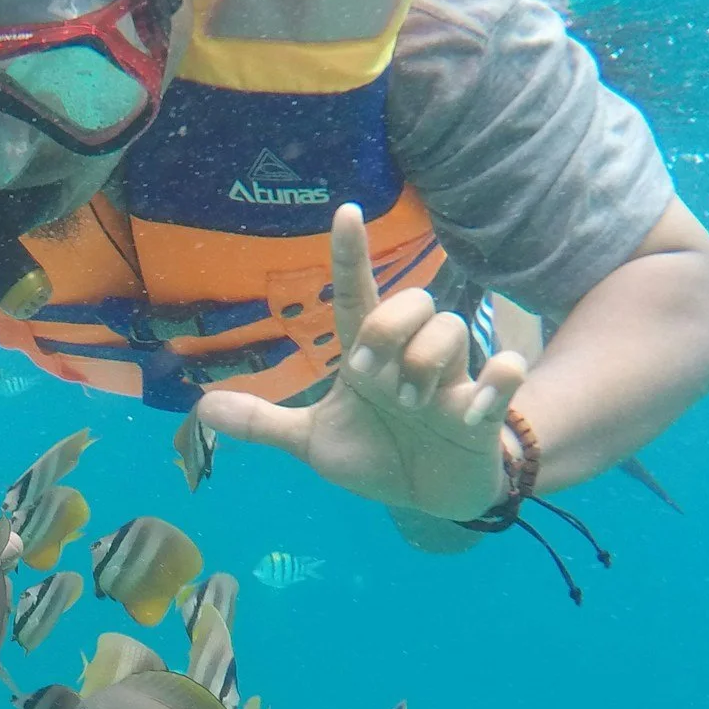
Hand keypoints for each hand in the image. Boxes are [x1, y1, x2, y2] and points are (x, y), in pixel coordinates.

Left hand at [196, 203, 527, 521]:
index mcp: (367, 358)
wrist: (434, 497)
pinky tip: (476, 406)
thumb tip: (202, 408)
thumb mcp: (313, 443)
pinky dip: (499, 380)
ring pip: (451, 330)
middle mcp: (409, 358)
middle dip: (389, 328)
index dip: (350, 255)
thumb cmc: (378, 455)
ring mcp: (450, 381)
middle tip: (373, 376)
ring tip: (415, 406)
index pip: (356, 294)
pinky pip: (506, 376)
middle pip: (411, 302)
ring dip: (426, 363)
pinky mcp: (484, 412)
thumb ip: (264, 423)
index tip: (345, 212)